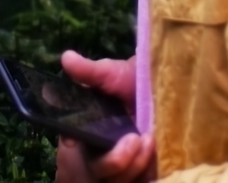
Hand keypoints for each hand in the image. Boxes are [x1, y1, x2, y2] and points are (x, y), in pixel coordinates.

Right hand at [54, 52, 151, 182]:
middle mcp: (100, 153)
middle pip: (98, 169)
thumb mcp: (112, 74)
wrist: (160, 90)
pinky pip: (138, 181)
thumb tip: (66, 57)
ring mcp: (121, 168)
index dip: (74, 145)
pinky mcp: (141, 175)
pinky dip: (146, 172)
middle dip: (114, 161)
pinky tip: (155, 153)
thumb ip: (91, 72)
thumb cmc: (131, 81)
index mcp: (87, 131)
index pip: (73, 145)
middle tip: (133, 139)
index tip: (75, 140)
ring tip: (149, 140)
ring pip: (118, 180)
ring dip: (134, 164)